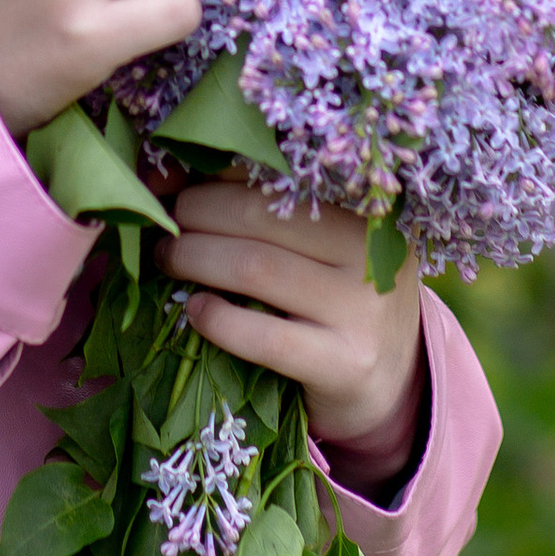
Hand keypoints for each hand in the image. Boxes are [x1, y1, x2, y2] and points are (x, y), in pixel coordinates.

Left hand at [167, 176, 426, 468]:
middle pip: (259, 214)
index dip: (210, 169)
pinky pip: (265, 337)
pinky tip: (196, 312)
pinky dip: (218, 320)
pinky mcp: (346, 364)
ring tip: (167, 261)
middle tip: (162, 226)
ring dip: (194, 259)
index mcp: (364, 208)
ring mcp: (363, 310)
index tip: (164, 177)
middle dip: (194, 213)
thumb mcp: (321, 248)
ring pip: (255, 267)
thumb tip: (167, 174)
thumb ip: (265, 210)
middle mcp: (370, 252)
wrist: (391, 386)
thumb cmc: (335, 300)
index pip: (276, 172)